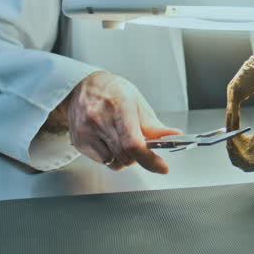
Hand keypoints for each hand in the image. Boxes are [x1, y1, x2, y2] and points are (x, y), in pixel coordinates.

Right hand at [62, 70, 181, 172]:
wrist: (81, 87)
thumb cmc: (112, 92)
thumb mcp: (136, 102)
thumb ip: (153, 125)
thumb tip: (174, 137)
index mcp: (120, 104)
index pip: (133, 143)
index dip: (150, 159)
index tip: (162, 167)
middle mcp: (100, 118)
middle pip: (126, 156)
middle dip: (139, 157)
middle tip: (140, 145)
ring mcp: (86, 131)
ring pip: (115, 163)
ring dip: (125, 158)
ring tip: (122, 140)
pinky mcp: (79, 142)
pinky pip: (103, 161)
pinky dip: (111, 157)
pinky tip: (109, 141)